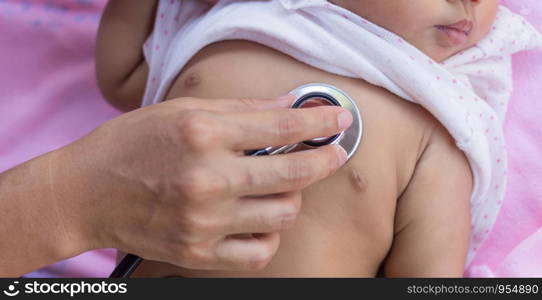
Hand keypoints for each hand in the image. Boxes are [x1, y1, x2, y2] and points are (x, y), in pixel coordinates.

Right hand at [56, 95, 351, 270]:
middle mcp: (207, 179)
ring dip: (293, 197)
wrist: (84, 193)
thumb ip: (239, 108)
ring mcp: (204, 221)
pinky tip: (262, 220)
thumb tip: (288, 104)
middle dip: (324, 159)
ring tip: (281, 185)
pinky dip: (270, 235)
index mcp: (202, 134)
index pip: (280, 125)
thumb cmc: (130, 144)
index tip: (338, 119)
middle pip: (292, 173)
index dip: (318, 120)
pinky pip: (259, 251)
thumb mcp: (180, 110)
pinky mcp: (198, 253)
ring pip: (283, 214)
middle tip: (333, 153)